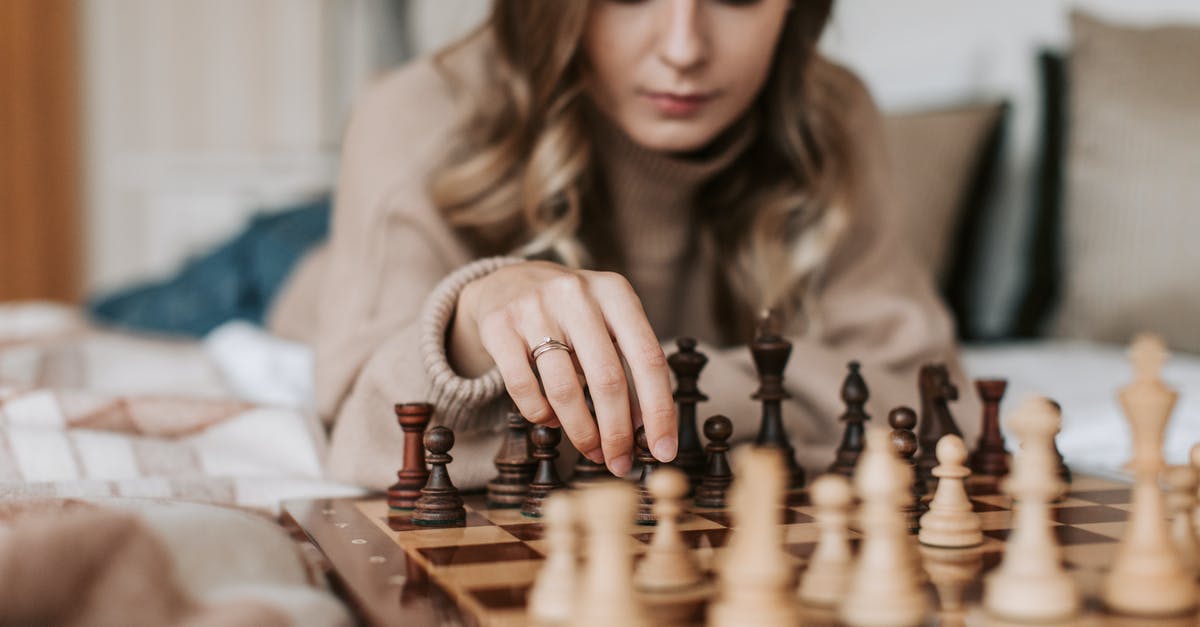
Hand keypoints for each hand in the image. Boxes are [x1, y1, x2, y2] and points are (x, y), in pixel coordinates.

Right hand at [451, 261, 676, 475]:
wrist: (508, 281)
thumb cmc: (572, 313)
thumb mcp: (607, 324)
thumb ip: (629, 366)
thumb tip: (647, 429)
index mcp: (615, 292)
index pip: (649, 359)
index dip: (660, 411)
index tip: (664, 451)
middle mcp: (577, 294)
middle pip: (608, 379)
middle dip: (617, 432)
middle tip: (620, 463)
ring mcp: (535, 308)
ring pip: (564, 389)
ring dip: (581, 431)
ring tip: (590, 449)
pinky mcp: (499, 326)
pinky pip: (523, 387)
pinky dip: (541, 414)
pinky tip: (551, 421)